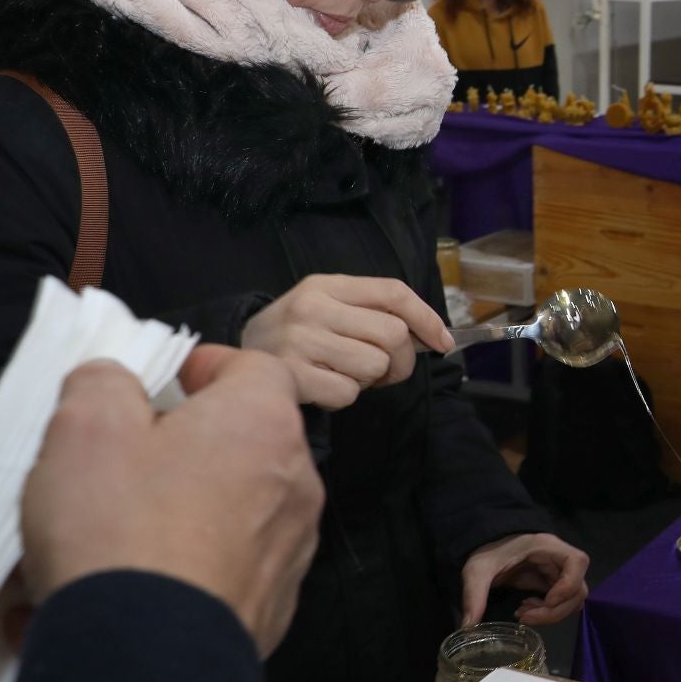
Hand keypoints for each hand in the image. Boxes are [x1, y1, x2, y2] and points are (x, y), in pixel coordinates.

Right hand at [21, 345, 324, 655]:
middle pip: (245, 442)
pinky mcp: (272, 608)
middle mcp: (295, 484)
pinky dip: (186, 567)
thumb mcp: (85, 427)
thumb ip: (103, 383)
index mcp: (263, 425)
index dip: (207, 367)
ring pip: (234, 509)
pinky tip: (131, 586)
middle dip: (187, 445)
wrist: (147, 658)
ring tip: (113, 534)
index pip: (257, 368)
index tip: (166, 383)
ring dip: (183, 510)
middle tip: (126, 461)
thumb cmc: (121, 530)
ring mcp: (290, 550)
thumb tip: (114, 380)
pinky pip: (227, 569)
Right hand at [241, 274, 451, 409]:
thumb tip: (431, 337)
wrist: (237, 355)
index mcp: (326, 285)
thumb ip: (373, 313)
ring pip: (373, 366)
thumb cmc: (298, 335)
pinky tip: (323, 386)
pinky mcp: (291, 376)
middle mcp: (312, 308)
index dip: (427, 318)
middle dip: (399, 360)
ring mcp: (299, 341)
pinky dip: (344, 396)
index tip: (443, 342)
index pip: (394, 292)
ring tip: (343, 373)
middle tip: (382, 370)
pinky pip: (348, 393)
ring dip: (368, 380)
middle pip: (393, 335)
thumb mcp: (328, 307)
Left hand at [462, 533, 589, 626]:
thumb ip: (474, 596)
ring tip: (525, 614)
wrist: (488, 545)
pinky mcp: (552, 583)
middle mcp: (559, 559)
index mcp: (548, 546)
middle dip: (555, 610)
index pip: (578, 561)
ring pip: (573, 599)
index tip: (546, 601)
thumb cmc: (487, 550)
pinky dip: (548, 612)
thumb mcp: (477, 570)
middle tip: (527, 617)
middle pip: (578, 588)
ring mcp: (558, 572)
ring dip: (552, 613)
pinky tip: (527, 611)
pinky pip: (562, 602)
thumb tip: (468, 626)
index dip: (568, 585)